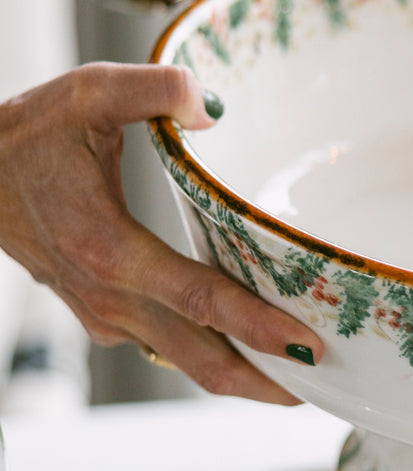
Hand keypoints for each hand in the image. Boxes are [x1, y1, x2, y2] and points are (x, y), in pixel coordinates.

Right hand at [0, 61, 322, 404]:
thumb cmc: (25, 137)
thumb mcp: (85, 93)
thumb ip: (151, 88)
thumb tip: (208, 102)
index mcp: (107, 248)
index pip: (197, 299)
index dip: (255, 326)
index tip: (306, 344)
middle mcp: (107, 294)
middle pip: (199, 356)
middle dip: (264, 378)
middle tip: (324, 383)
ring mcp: (104, 313)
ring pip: (183, 360)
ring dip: (242, 373)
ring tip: (303, 375)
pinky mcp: (104, 315)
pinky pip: (167, 347)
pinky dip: (212, 354)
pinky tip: (252, 348)